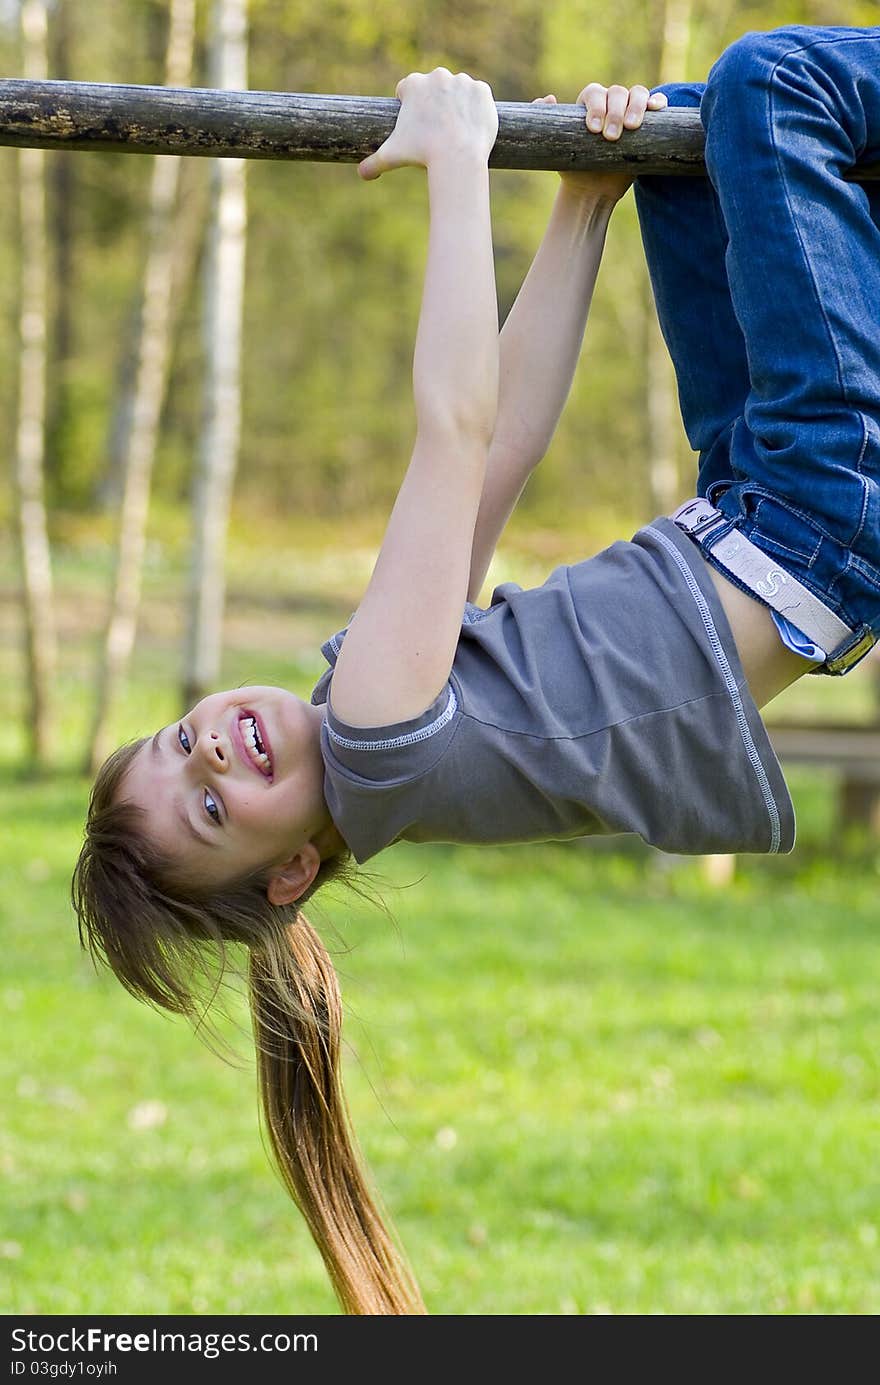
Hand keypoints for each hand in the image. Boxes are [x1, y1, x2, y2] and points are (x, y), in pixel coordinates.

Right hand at [359, 68, 498, 180]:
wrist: (458, 157)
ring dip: (456, 105)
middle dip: (434, 105)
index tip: (416, 124)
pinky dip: (476, 109)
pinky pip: (478, 96)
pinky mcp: (481, 90)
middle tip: (437, 130)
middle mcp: (437, 76)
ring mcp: (462, 81)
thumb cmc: (422, 154)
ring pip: (457, 92)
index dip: (410, 108)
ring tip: (455, 130)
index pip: (408, 90)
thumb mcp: (392, 156)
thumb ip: (374, 162)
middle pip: (434, 88)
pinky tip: (471, 126)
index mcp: (414, 84)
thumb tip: (362, 174)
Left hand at [533, 83, 667, 202]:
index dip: (596, 106)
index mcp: (589, 104)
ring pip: (637, 94)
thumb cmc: (574, 168)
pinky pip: (655, 105)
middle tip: (611, 137)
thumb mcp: (555, 148)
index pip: (595, 93)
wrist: (592, 190)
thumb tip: (547, 98)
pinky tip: (657, 108)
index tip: (592, 129)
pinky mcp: (648, 123)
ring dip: (636, 106)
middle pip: (618, 92)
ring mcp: (630, 111)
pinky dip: (657, 102)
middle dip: (615, 112)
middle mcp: (610, 103)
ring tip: (632, 127)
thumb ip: (544, 123)